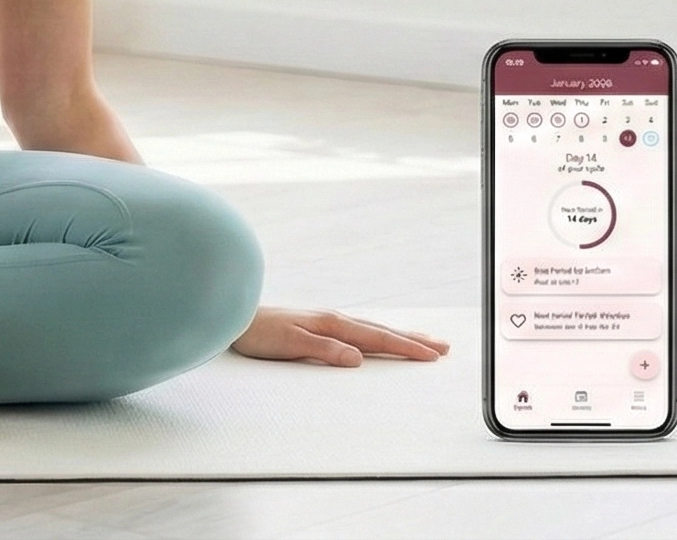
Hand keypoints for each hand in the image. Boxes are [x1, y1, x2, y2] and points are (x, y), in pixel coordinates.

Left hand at [229, 305, 449, 366]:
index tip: (433, 355)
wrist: (234, 316)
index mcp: (333, 324)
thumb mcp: (291, 344)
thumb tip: (358, 359)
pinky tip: (380, 337)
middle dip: (413, 339)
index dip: (406, 347)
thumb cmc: (259, 333)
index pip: (377, 338)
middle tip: (443, 347)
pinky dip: (378, 334)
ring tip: (422, 340)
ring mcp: (328, 321)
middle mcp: (334, 320)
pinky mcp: (320, 326)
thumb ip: (324, 350)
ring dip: (399, 335)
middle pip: (382, 330)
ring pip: (373, 328)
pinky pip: (359, 330)